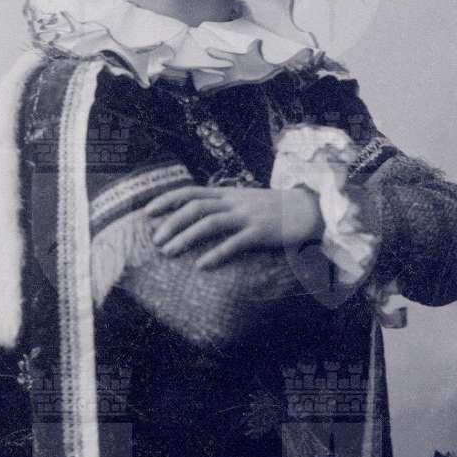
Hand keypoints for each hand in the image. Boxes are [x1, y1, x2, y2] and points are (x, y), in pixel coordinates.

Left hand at [143, 182, 322, 267]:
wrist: (309, 209)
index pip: (191, 191)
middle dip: (171, 222)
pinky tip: (201, 265)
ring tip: (168, 252)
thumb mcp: (245, 200)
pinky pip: (234, 243)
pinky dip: (216, 254)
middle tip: (155, 241)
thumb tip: (198, 216)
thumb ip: (224, 205)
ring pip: (209, 222)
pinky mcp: (260, 233)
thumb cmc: (274, 209)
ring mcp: (247, 216)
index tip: (147, 212)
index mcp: (228, 193)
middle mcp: (234, 202)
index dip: (167, 200)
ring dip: (185, 237)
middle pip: (195, 207)